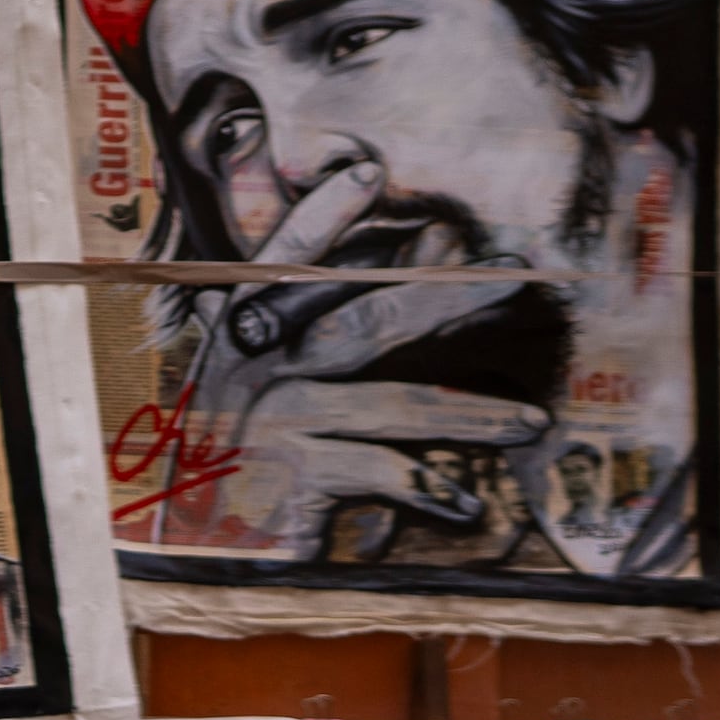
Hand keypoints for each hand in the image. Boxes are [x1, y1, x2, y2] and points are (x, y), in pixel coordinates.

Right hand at [163, 158, 548, 557]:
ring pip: (392, 405)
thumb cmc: (230, 459)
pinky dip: (430, 489)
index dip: (321, 218)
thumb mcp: (251, 387)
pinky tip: (467, 503)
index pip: (282, 265)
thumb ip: (306, 331)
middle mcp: (254, 373)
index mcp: (240, 340)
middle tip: (512, 282)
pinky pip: (381, 474)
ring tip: (531, 421)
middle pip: (363, 323)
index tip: (368, 172)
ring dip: (472, 414)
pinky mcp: (293, 480)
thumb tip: (411, 264)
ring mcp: (274, 425)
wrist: (188, 547)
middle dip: (446, 299)